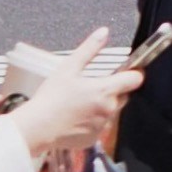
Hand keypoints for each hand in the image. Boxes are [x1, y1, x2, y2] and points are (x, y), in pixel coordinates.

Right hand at [8, 35, 143, 163]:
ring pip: (111, 112)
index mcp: (105, 90)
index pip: (135, 79)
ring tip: (80, 104)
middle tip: (91, 88)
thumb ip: (89, 49)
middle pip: (123, 95)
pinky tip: (76, 118)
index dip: (132, 73)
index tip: (125, 72)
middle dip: (113, 90)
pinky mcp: (94, 139)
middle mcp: (109, 109)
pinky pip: (100, 127)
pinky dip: (92, 122)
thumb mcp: (69, 67)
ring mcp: (102, 126)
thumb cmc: (51, 98)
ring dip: (102, 107)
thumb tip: (103, 33)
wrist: (36, 128)